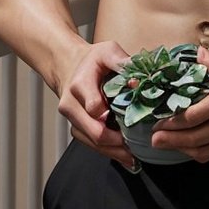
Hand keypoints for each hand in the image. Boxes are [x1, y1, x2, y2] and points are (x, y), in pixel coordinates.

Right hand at [56, 40, 139, 170]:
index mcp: (80, 85)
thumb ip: (122, 62)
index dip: (113, 115)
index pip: (94, 107)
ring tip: (134, 157)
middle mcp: (71, 105)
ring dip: (113, 152)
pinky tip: (124, 156)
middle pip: (94, 132)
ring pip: (92, 142)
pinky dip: (108, 151)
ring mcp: (73, 119)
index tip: (133, 117)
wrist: (69, 67)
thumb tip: (139, 80)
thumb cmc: (92, 60)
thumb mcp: (108, 51)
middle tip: (138, 147)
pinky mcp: (76, 128)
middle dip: (116, 142)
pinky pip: (90, 144)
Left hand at [151, 47, 208, 162]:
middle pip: (194, 139)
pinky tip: (198, 147)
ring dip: (186, 149)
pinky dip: (207, 153)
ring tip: (173, 145)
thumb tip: (194, 56)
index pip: (191, 117)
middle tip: (154, 140)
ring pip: (206, 152)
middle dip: (171, 140)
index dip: (172, 121)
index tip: (158, 121)